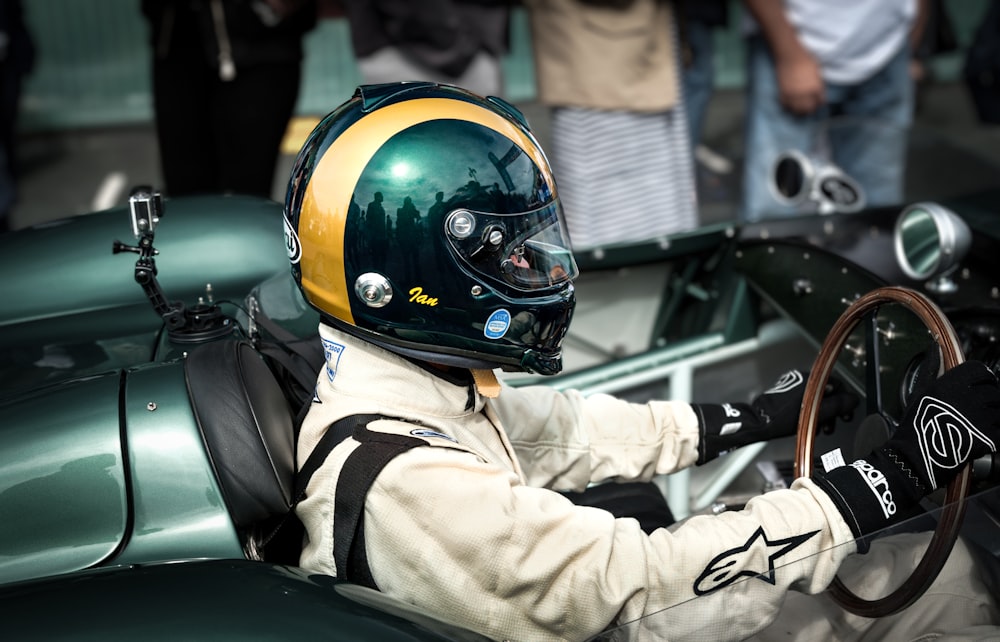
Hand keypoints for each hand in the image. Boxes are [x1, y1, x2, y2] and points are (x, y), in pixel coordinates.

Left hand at [693, 369, 857, 463]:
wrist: (760, 422)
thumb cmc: (783, 417)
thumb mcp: (816, 413)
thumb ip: (837, 405)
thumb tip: (853, 400)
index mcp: (811, 379)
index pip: (837, 385)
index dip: (845, 401)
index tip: (846, 414)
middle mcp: (802, 379)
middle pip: (827, 393)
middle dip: (833, 411)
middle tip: (834, 424)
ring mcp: (794, 387)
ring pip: (816, 400)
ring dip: (823, 414)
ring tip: (822, 428)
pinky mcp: (786, 395)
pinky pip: (806, 402)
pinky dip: (811, 413)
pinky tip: (810, 426)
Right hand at [776, 49, 824, 114]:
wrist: (790, 56)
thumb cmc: (806, 60)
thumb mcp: (818, 71)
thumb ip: (818, 84)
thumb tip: (818, 93)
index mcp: (816, 88)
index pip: (820, 103)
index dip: (819, 103)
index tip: (818, 103)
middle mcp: (805, 94)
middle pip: (808, 109)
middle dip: (810, 110)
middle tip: (809, 108)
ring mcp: (793, 95)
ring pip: (797, 110)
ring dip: (799, 111)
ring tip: (800, 110)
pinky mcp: (783, 93)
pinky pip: (786, 106)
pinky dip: (788, 107)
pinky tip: (790, 106)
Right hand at [815, 360, 999, 537]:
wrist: (913, 459)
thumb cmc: (913, 428)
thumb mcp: (919, 393)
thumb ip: (933, 372)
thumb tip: (937, 351)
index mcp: (949, 384)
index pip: (980, 371)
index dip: (984, 378)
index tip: (981, 386)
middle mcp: (965, 398)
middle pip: (994, 391)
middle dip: (989, 399)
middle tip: (979, 410)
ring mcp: (978, 418)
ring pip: (999, 411)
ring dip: (993, 417)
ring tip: (979, 425)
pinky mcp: (986, 437)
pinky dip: (995, 435)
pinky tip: (981, 438)